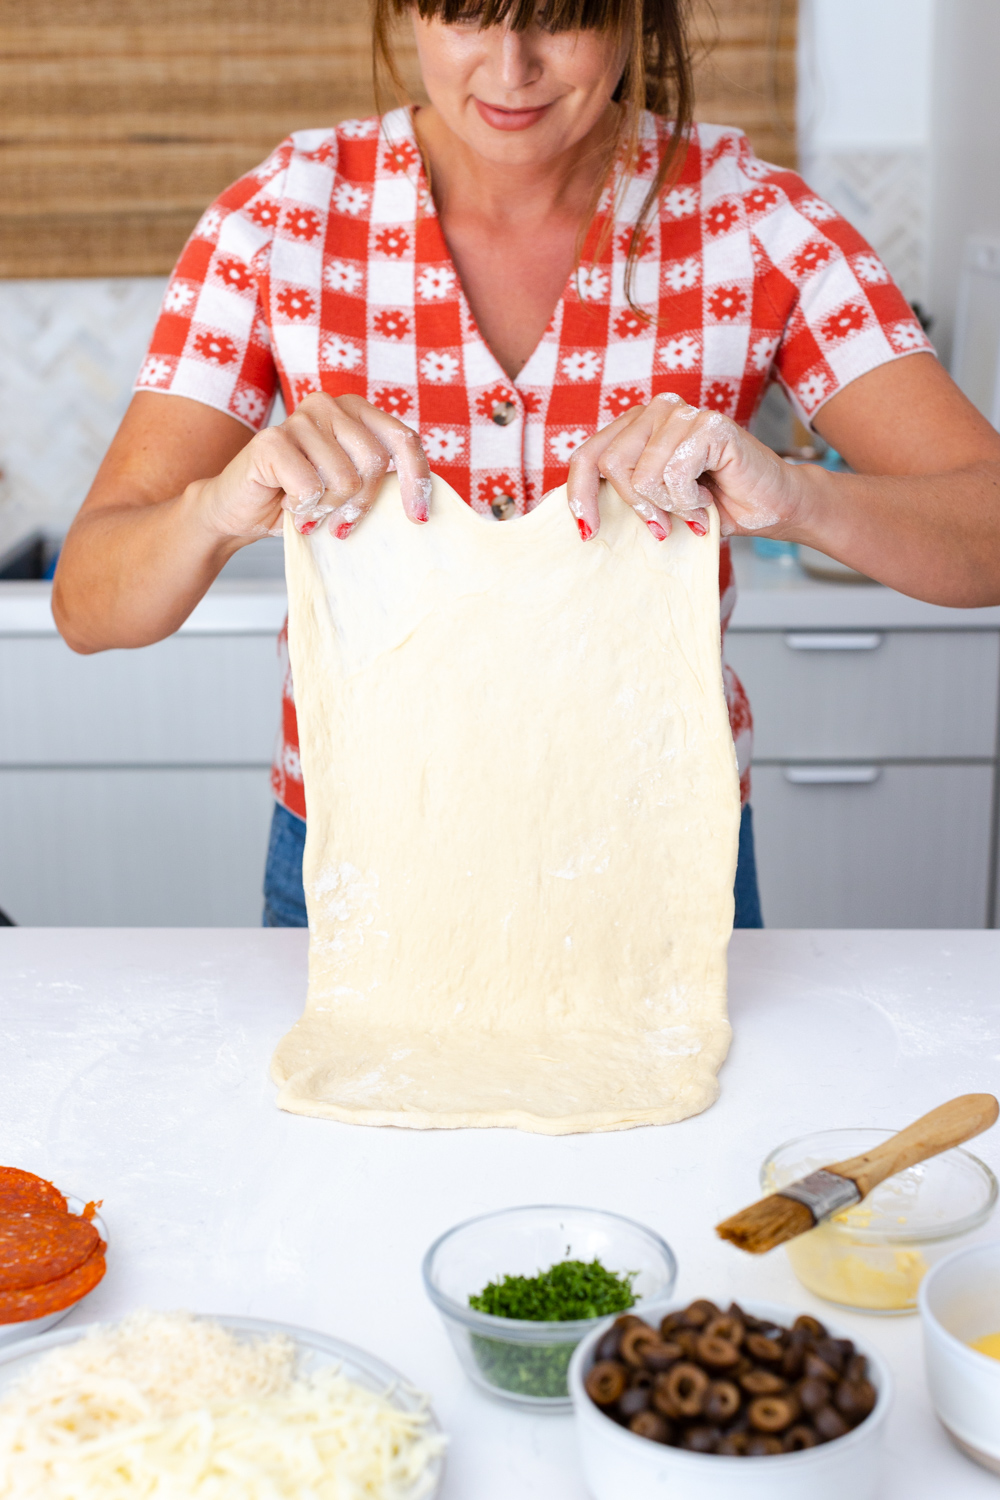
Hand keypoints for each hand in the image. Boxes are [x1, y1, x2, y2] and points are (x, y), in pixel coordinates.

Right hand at [195, 393, 431, 540]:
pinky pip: (310, 488)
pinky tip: (287, 504)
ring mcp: (298, 418)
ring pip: (345, 479)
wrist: (239, 509)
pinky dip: (302, 509)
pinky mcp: (271, 441)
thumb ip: (380, 480)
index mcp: (356, 411)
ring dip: (328, 509)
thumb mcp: (351, 489)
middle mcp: (329, 405)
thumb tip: (424, 503)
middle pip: (376, 463)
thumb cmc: (300, 500)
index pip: (404, 440)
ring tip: (310, 511)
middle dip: (362, 505)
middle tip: (341, 524)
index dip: (417, 481)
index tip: (419, 518)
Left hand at [566, 393, 801, 540]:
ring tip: (692, 508)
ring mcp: (681, 413)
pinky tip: (708, 499)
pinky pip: (674, 474)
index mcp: (634, 427)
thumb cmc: (713, 506)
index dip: (579, 496)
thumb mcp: (654, 504)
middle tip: (660, 527)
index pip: (586, 456)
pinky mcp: (709, 424)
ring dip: (667, 506)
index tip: (588, 533)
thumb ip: (619, 497)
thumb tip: (575, 518)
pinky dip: (689, 501)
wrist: (771, 507)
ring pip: (641, 473)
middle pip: (610, 464)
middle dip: (635, 507)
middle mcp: (654, 411)